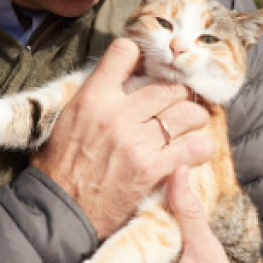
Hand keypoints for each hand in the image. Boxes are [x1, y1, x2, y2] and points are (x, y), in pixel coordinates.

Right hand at [32, 39, 213, 240]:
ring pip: (186, 112)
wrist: (61, 211)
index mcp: (93, 98)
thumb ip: (96, 96)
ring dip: (194, 116)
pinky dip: (201, 147)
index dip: (141, 55)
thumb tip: (122, 79)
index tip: (149, 68)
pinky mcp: (153, 169)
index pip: (125, 52)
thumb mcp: (69, 119)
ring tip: (192, 122)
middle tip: (179, 101)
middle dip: (178, 91)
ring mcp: (137, 142)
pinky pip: (193, 148)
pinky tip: (198, 149)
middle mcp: (117, 115)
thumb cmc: (61, 166)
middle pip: (167, 84)